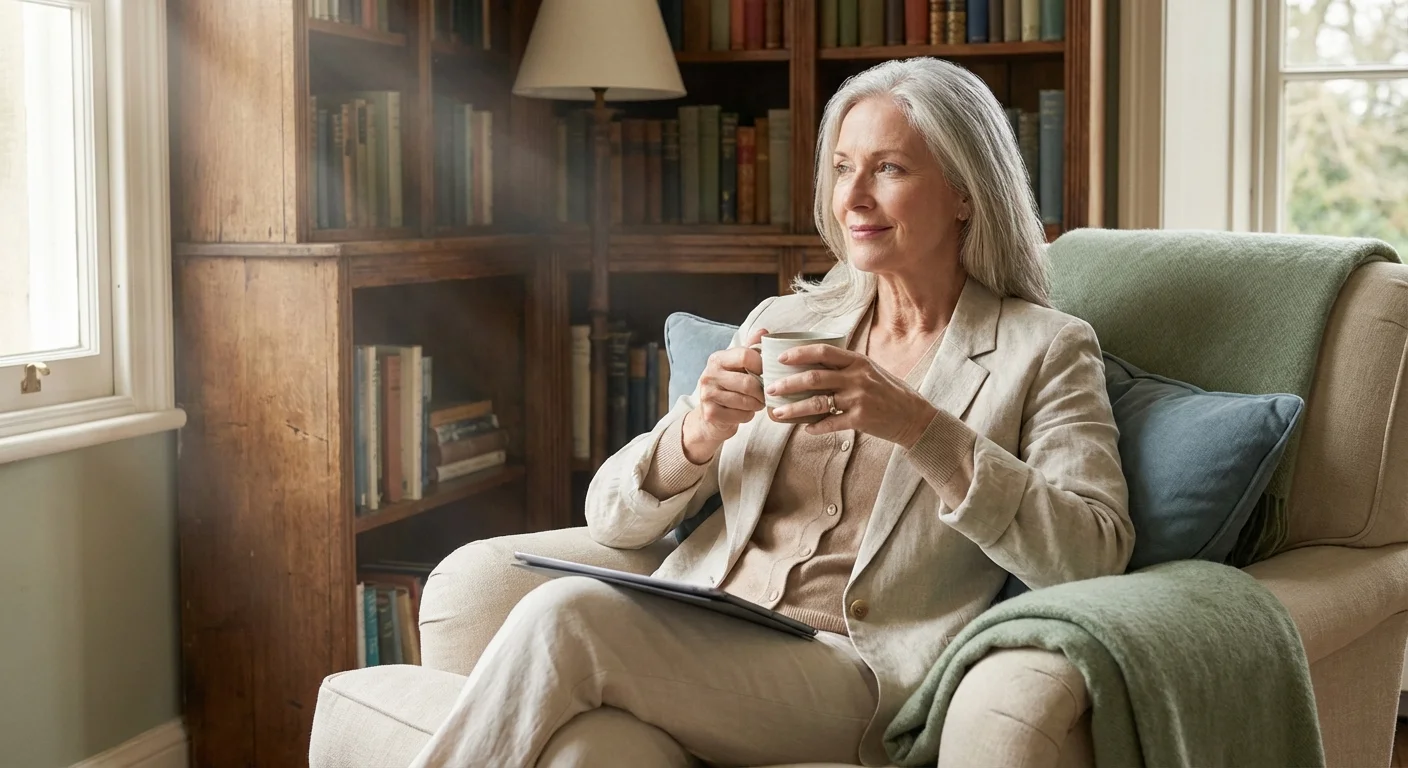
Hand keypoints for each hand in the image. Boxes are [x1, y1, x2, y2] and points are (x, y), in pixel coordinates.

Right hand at [682, 327, 768, 461]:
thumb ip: (751, 348)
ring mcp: (707, 394)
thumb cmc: (730, 386)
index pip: (746, 356)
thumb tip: (764, 331)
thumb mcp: (739, 365)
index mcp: (718, 358)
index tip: (768, 373)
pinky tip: (745, 412)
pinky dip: (748, 416)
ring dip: (757, 405)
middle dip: (762, 392)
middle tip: (766, 394)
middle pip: (748, 383)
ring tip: (757, 403)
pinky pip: (741, 415)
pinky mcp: (710, 413)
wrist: (711, 414)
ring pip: (746, 401)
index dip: (762, 365)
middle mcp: (709, 374)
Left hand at [765, 344, 937, 447]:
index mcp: (857, 361)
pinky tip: (805, 430)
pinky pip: (831, 423)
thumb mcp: (869, 370)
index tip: (781, 357)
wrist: (913, 416)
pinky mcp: (861, 419)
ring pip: (818, 403)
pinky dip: (815, 427)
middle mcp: (857, 377)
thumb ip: (845, 366)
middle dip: (788, 383)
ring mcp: (859, 399)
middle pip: (814, 377)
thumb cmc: (887, 391)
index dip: (800, 353)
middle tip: (770, 388)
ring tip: (777, 413)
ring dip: (794, 409)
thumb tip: (813, 362)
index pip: (823, 351)